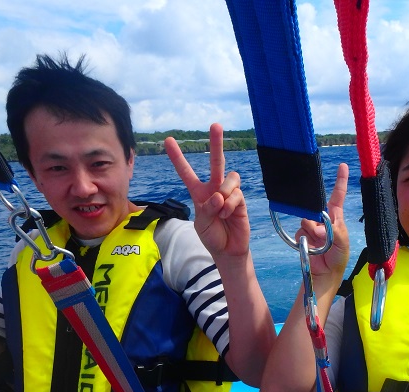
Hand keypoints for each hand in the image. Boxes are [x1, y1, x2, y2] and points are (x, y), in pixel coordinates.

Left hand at [164, 123, 248, 257]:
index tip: (168, 140)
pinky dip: (229, 205)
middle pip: (215, 161)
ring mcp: (228, 192)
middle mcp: (214, 188)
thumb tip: (219, 196)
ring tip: (220, 209)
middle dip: (216, 143)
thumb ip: (207, 208)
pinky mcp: (240, 200)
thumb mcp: (201, 223)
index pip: (186, 172)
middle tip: (216, 124)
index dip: (177, 157)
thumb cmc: (211, 236)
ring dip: (223, 192)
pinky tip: (227, 215)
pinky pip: (236, 194)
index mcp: (198, 192)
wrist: (228, 250)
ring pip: (229, 177)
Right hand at [294, 163, 349, 292]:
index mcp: (336, 218)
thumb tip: (318, 226)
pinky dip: (305, 239)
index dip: (340, 181)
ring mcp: (312, 227)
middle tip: (321, 233)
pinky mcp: (304, 235)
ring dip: (311, 231)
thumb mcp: (342, 243)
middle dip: (316, 217)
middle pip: (315, 207)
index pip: (337, 196)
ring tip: (318, 243)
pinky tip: (310, 246)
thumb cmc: (338, 257)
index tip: (343, 166)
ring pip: (306, 220)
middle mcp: (323, 219)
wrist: (325, 273)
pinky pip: (300, 231)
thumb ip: (333, 231)